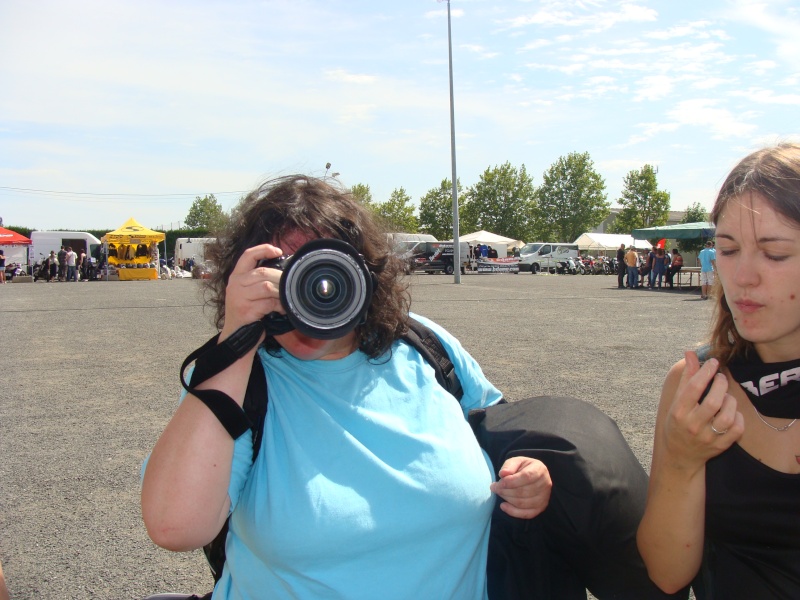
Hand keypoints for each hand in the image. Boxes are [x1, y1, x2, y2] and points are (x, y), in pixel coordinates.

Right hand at [219, 243, 285, 340]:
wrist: (235, 336)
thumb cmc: (246, 314)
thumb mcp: (247, 293)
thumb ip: (258, 281)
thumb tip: (283, 272)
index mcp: (236, 277)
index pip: (248, 255)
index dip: (263, 250)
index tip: (278, 251)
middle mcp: (235, 284)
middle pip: (262, 272)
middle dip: (280, 277)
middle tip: (291, 284)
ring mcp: (239, 297)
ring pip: (266, 286)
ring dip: (281, 292)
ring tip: (287, 298)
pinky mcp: (245, 310)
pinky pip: (269, 303)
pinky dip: (280, 305)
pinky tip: (283, 309)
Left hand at [490, 456, 551, 518]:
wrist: (533, 474)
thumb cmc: (523, 467)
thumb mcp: (516, 461)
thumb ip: (509, 465)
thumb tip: (503, 474)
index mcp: (540, 469)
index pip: (526, 477)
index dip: (511, 481)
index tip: (498, 483)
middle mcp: (545, 484)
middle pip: (523, 491)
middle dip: (505, 491)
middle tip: (494, 487)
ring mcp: (544, 498)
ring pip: (523, 503)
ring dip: (507, 499)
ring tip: (499, 492)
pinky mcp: (540, 508)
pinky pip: (526, 514)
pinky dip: (513, 512)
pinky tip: (503, 505)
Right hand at [662, 351, 743, 471]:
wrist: (679, 455)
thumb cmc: (677, 423)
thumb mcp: (676, 401)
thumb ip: (686, 377)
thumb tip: (691, 353)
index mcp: (679, 412)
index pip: (693, 389)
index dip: (705, 372)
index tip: (713, 362)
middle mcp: (692, 426)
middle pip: (713, 402)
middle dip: (721, 385)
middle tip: (721, 377)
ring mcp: (707, 438)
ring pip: (727, 416)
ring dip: (730, 401)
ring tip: (726, 396)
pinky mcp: (720, 446)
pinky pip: (737, 429)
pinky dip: (738, 417)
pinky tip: (732, 412)